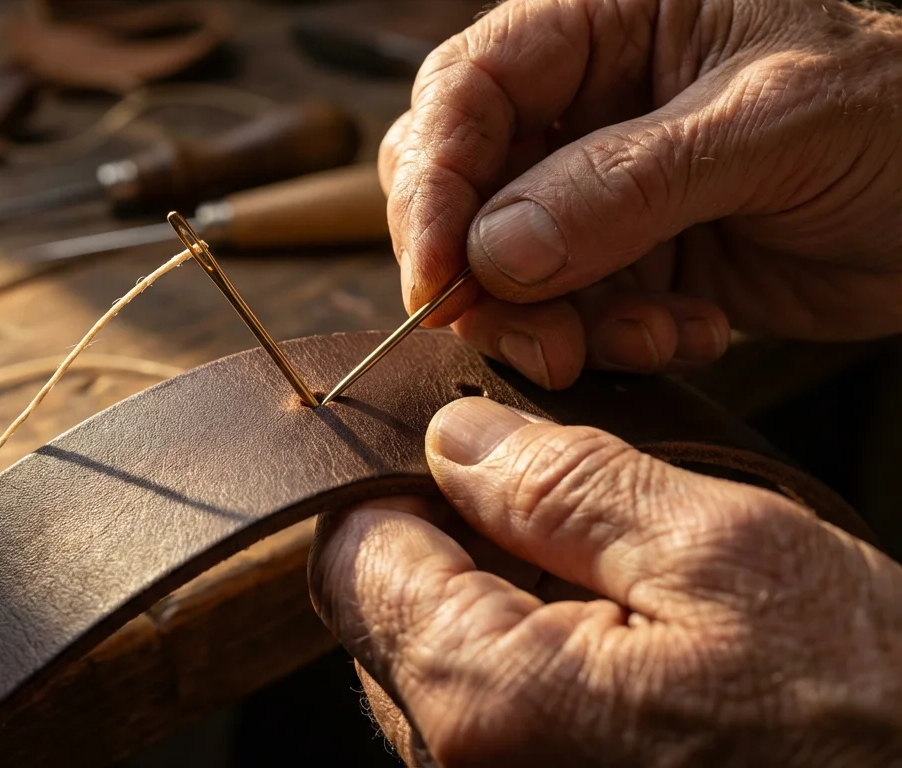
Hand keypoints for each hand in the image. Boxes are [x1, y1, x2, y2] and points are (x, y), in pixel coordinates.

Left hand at [309, 397, 901, 765]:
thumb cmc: (857, 710)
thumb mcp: (721, 554)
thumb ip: (565, 485)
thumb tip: (454, 436)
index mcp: (487, 697)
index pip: (355, 553)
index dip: (399, 473)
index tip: (471, 438)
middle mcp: (461, 761)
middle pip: (382, 602)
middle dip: (449, 527)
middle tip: (561, 493)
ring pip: (428, 647)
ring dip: (489, 583)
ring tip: (603, 562)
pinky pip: (480, 695)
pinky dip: (519, 638)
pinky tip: (607, 620)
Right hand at [382, 0, 901, 388]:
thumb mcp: (773, 127)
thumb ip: (628, 183)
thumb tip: (493, 252)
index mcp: (602, 24)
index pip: (465, 91)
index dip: (434, 182)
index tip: (437, 278)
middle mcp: (582, 105)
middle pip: (459, 186)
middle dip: (480, 275)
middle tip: (537, 340)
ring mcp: (597, 190)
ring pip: (501, 269)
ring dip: (555, 324)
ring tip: (652, 337)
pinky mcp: (625, 264)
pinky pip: (565, 316)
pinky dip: (609, 344)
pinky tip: (691, 333)